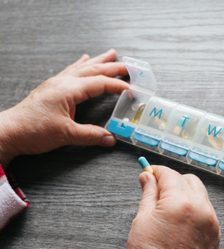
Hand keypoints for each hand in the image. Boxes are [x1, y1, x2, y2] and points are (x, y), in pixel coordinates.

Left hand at [0, 49, 128, 164]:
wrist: (10, 131)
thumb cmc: (34, 131)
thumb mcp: (66, 135)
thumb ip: (90, 135)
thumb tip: (111, 138)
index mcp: (68, 90)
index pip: (99, 83)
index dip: (116, 85)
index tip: (131, 89)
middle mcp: (63, 82)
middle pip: (93, 71)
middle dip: (112, 67)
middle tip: (128, 66)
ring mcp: (56, 83)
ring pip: (82, 68)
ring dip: (98, 61)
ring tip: (111, 54)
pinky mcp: (52, 88)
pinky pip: (71, 71)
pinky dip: (81, 64)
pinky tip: (84, 59)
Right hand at [124, 166, 219, 248]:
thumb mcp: (142, 220)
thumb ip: (148, 193)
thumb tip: (146, 175)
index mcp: (179, 203)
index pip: (169, 174)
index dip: (156, 171)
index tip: (148, 173)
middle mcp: (200, 208)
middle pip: (188, 179)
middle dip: (172, 180)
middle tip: (157, 190)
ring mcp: (211, 222)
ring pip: (199, 192)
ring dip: (184, 192)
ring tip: (168, 205)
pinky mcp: (215, 234)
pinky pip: (206, 208)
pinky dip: (193, 205)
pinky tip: (180, 217)